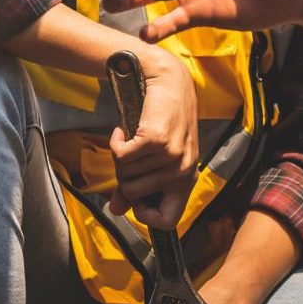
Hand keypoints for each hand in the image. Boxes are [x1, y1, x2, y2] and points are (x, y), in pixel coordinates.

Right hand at [106, 46, 198, 230]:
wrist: (169, 82)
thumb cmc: (163, 120)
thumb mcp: (156, 158)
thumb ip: (136, 187)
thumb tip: (115, 210)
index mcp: (187, 180)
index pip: (168, 220)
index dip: (146, 215)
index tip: (135, 198)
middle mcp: (183, 171)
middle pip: (135, 194)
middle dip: (123, 176)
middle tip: (129, 154)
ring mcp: (171, 156)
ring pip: (126, 174)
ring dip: (120, 155)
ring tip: (131, 138)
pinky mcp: (157, 140)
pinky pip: (121, 156)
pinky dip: (116, 142)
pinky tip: (124, 130)